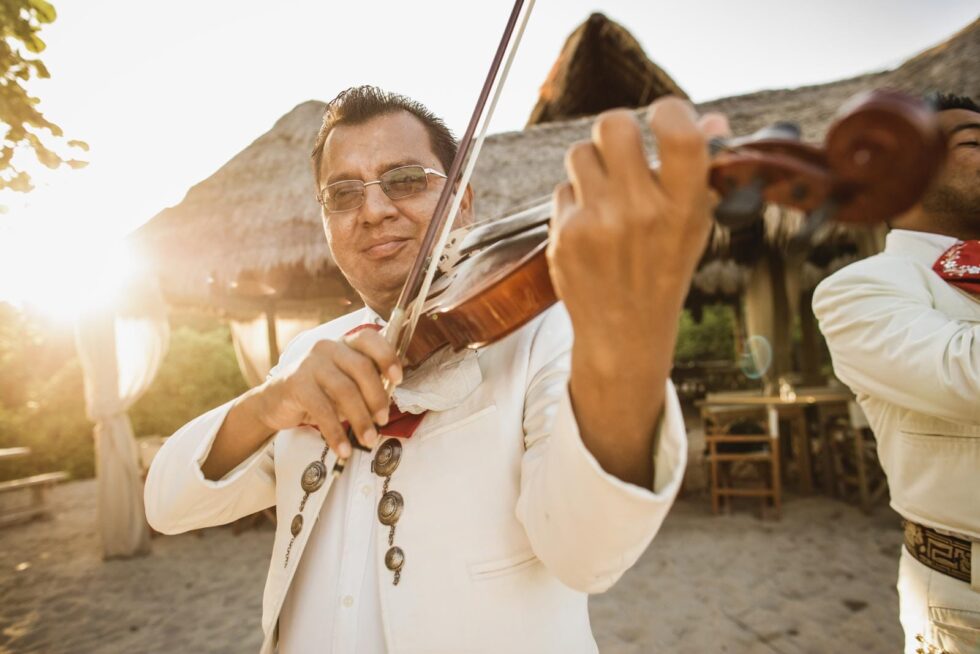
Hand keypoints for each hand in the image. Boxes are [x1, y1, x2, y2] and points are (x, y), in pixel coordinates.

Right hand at [257, 329, 401, 457]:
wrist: (276, 401)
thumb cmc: (319, 392)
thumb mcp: (345, 384)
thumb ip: (365, 386)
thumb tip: (387, 405)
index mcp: (345, 344)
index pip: (369, 338)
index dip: (387, 356)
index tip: (398, 379)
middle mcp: (329, 348)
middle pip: (362, 368)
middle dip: (377, 397)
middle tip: (383, 421)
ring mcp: (310, 363)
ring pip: (344, 390)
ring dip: (360, 419)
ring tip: (368, 439)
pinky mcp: (296, 383)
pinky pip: (322, 410)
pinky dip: (336, 433)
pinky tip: (343, 449)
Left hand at [547, 97, 728, 486]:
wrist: (624, 332)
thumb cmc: (663, 270)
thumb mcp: (694, 225)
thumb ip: (701, 171)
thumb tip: (713, 119)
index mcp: (683, 208)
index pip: (680, 132)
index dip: (670, 110)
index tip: (665, 117)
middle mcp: (639, 212)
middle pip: (614, 124)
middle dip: (619, 129)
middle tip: (624, 149)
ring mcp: (597, 223)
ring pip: (580, 152)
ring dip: (593, 165)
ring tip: (607, 194)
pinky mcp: (563, 235)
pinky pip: (563, 188)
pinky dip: (576, 200)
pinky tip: (591, 227)